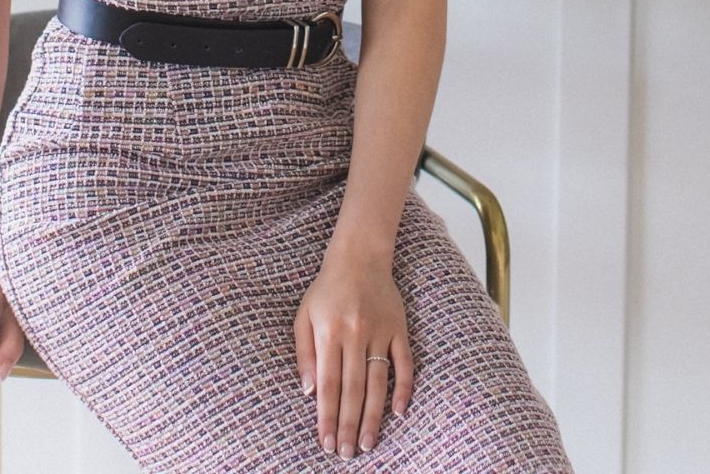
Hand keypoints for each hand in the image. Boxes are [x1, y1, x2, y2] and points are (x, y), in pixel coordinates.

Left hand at [294, 249, 413, 457]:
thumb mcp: (304, 316)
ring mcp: (381, 331)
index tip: (325, 442)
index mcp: (330, 332)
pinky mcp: (399, 328)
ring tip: (366, 442)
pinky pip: (405, 363)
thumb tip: (309, 392)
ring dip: (373, 415)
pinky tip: (399, 412)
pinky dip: (404, 387)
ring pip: (378, 381)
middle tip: (345, 453)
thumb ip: (304, 354)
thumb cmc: (327, 289)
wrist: (360, 255)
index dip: (326, 417)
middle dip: (348, 424)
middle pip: (353, 389)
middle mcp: (356, 333)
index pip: (328, 385)